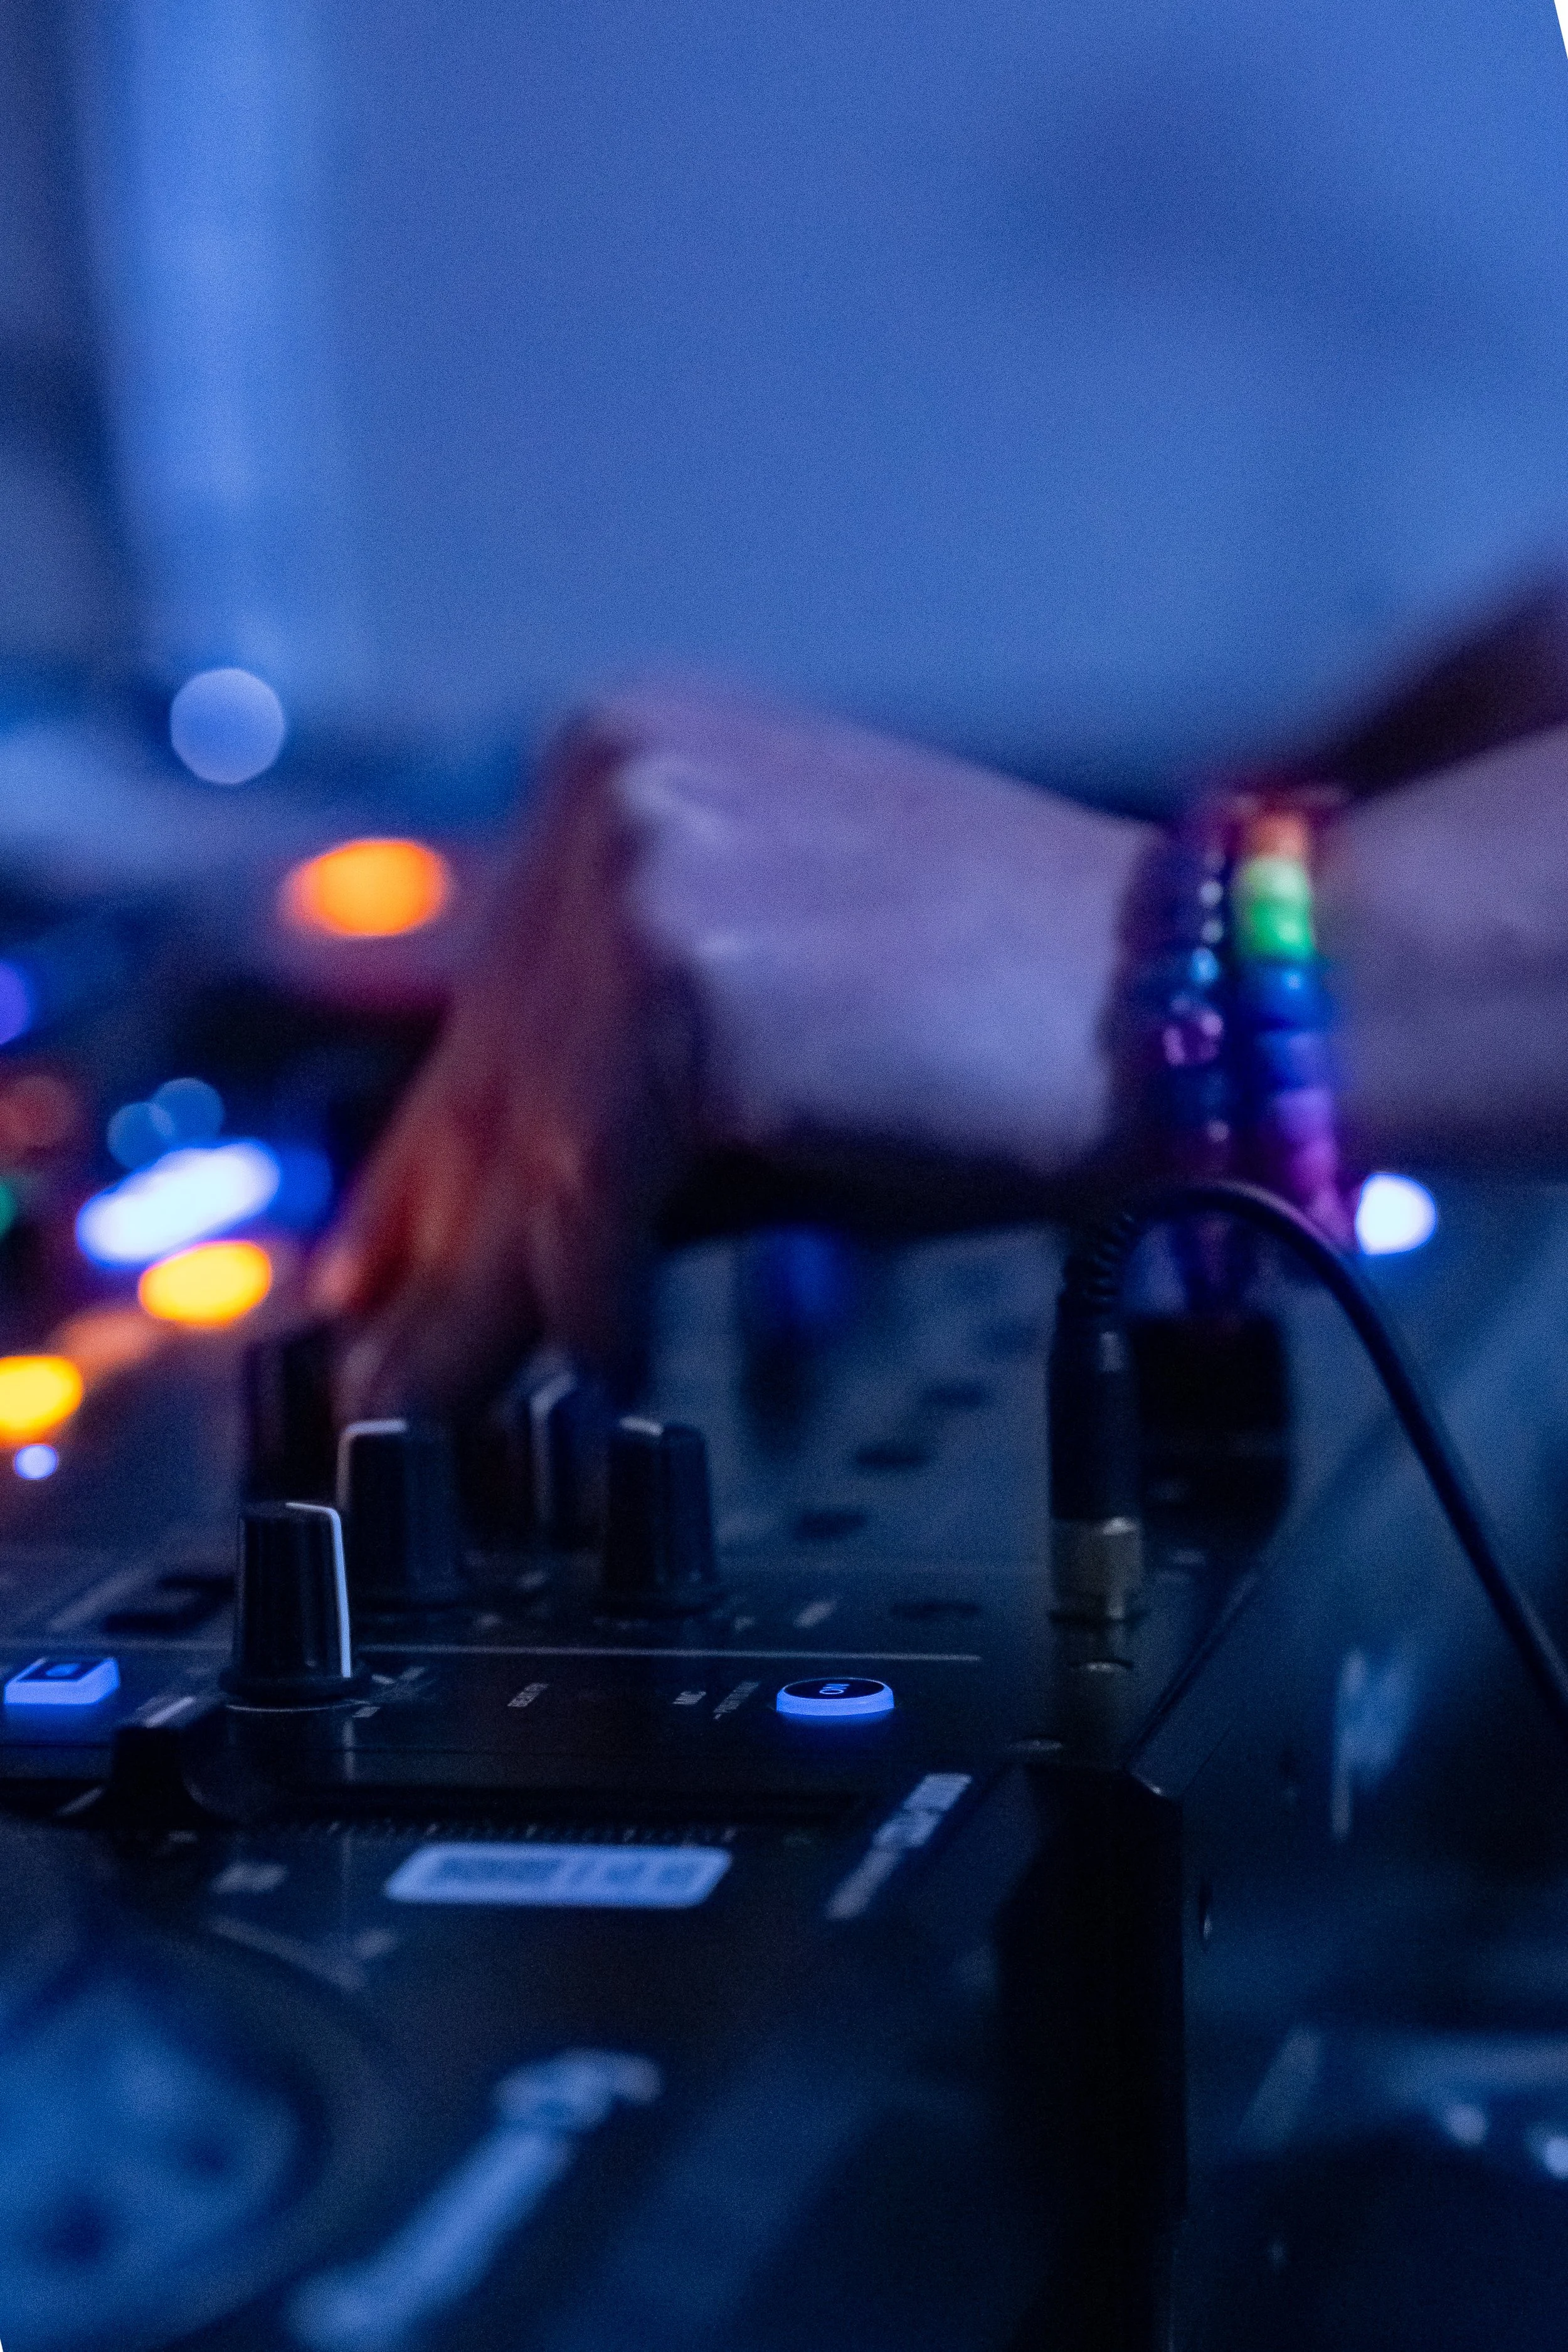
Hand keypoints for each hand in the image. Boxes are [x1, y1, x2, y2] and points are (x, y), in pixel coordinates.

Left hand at [314, 685, 1151, 1413]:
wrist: (1191, 997)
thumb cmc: (1001, 1014)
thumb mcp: (770, 1018)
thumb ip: (614, 1082)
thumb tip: (478, 1236)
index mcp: (628, 761)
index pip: (487, 1006)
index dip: (420, 1167)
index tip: (365, 1273)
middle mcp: (617, 786)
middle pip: (484, 1081)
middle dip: (433, 1260)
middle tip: (371, 1383)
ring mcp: (652, 867)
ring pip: (522, 1147)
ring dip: (489, 1310)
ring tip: (443, 1420)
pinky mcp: (696, 980)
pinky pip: (596, 1190)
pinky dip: (592, 1303)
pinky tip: (604, 1372)